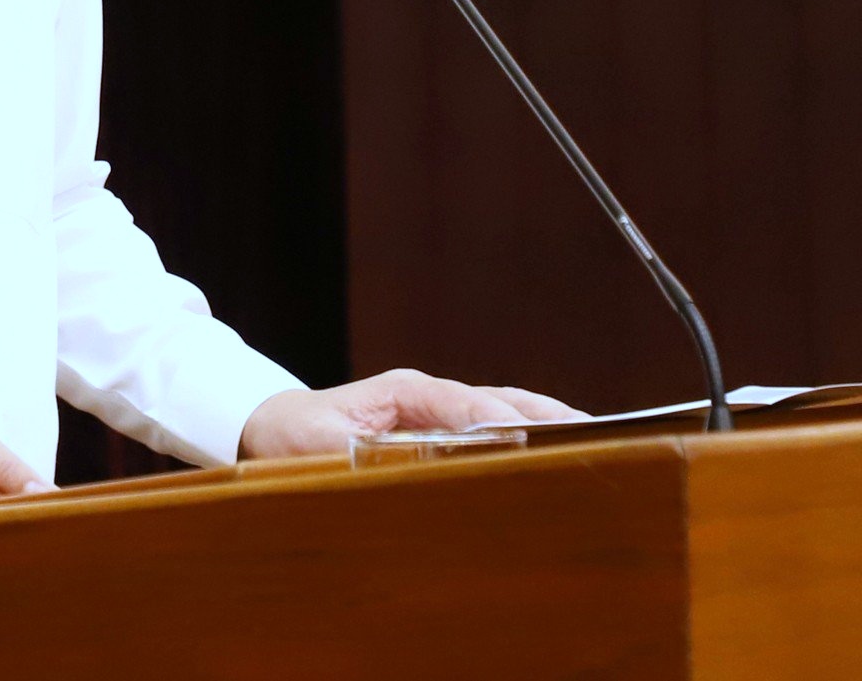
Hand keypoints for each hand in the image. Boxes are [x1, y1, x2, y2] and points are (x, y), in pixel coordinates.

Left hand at [238, 367, 585, 457]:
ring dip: (542, 422)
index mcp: (404, 392)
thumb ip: (362, 458)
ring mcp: (434, 410)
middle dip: (543, 414)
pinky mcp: (436, 430)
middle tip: (591, 431)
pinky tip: (553, 451)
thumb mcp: (321, 449)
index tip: (531, 436)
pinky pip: (489, 427)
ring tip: (590, 439)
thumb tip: (403, 469)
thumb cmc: (293, 438)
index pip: (463, 403)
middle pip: (497, 398)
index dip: (498, 421)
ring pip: (501, 409)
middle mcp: (427, 395)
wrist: (270, 427)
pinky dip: (525, 435)